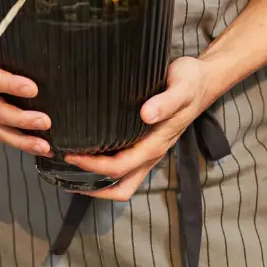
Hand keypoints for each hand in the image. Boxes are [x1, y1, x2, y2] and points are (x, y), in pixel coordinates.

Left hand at [63, 56, 212, 200]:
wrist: (203, 81)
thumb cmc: (191, 82)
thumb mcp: (182, 87)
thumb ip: (166, 102)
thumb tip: (146, 115)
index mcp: (157, 143)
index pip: (121, 166)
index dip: (94, 166)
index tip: (70, 155)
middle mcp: (152, 152)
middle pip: (121, 185)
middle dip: (92, 184)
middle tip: (63, 168)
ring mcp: (150, 149)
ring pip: (124, 179)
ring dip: (98, 181)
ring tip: (70, 169)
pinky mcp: (147, 141)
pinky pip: (126, 164)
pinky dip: (105, 168)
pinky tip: (88, 152)